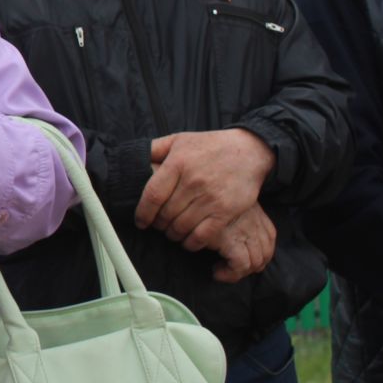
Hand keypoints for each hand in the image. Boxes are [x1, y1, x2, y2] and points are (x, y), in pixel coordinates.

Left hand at [135, 129, 275, 250]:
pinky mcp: (226, 210)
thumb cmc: (209, 146)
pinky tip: (188, 241)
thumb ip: (154, 148)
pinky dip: (192, 243)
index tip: (140, 221)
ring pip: (182, 226)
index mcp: (178, 163)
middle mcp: (193, 181)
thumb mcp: (178, 140)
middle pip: (166, 214)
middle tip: (158, 226)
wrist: (249, 150)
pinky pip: (203, 235)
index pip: (152, 195)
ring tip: (172, 232)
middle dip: (158, 224)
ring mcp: (210, 197)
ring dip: (173, 234)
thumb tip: (133, 159)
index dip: (142, 213)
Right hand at [210, 204, 276, 282]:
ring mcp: (244, 233)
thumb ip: (238, 216)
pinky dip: (229, 274)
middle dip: (249, 268)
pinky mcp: (230, 241)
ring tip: (220, 271)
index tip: (240, 260)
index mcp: (258, 217)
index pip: (269, 242)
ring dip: (237, 273)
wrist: (199, 192)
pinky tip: (216, 272)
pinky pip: (239, 266)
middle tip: (229, 269)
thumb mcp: (229, 203)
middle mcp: (255, 226)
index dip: (259, 256)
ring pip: (253, 263)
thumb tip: (236, 234)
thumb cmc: (210, 198)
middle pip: (263, 256)